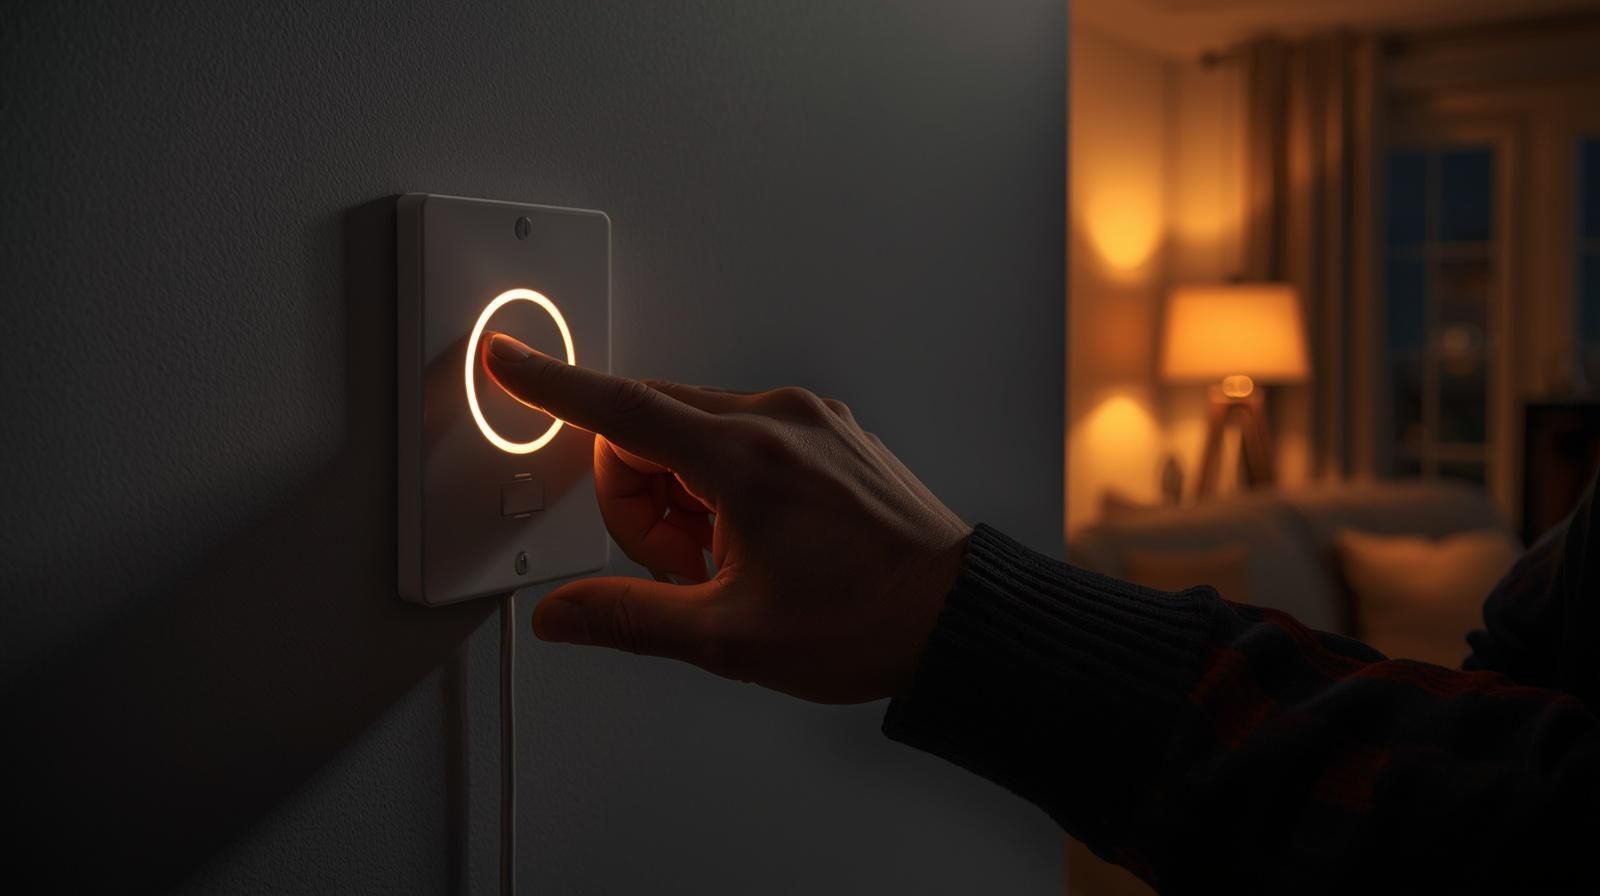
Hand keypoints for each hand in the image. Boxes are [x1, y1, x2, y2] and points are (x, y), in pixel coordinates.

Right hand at [483, 332, 971, 703]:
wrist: (957, 617)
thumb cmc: (869, 621)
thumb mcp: (732, 637)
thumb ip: (631, 618)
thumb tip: (563, 613)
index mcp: (746, 459)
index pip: (621, 408)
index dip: (552, 385)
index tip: (508, 358)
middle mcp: (778, 420)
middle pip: (649, 425)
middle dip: (639, 498)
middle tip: (683, 567)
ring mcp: (808, 421)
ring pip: (692, 431)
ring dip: (683, 495)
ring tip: (728, 562)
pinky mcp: (826, 432)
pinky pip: (739, 436)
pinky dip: (722, 483)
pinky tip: (754, 538)